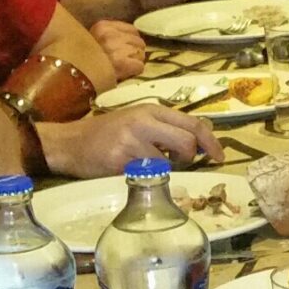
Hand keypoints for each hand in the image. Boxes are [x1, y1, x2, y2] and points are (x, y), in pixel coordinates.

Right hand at [44, 105, 220, 178]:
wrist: (69, 143)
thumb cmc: (106, 134)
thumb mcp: (137, 121)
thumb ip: (165, 129)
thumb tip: (198, 144)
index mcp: (151, 110)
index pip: (193, 123)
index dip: (211, 142)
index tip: (219, 157)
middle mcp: (143, 121)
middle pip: (187, 141)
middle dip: (189, 157)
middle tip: (177, 163)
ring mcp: (130, 140)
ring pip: (167, 162)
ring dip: (164, 170)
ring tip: (145, 165)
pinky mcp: (118, 160)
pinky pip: (146, 175)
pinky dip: (145, 178)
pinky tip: (130, 170)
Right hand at [88, 20, 146, 79]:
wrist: (73, 77)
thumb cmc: (84, 62)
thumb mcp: (94, 41)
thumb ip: (111, 37)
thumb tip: (131, 41)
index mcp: (102, 26)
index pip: (132, 30)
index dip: (131, 42)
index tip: (124, 50)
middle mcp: (109, 35)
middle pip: (138, 41)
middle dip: (134, 52)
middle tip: (124, 62)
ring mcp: (114, 48)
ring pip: (141, 54)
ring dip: (135, 62)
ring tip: (123, 68)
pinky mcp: (120, 63)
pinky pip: (139, 66)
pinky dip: (135, 71)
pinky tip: (124, 74)